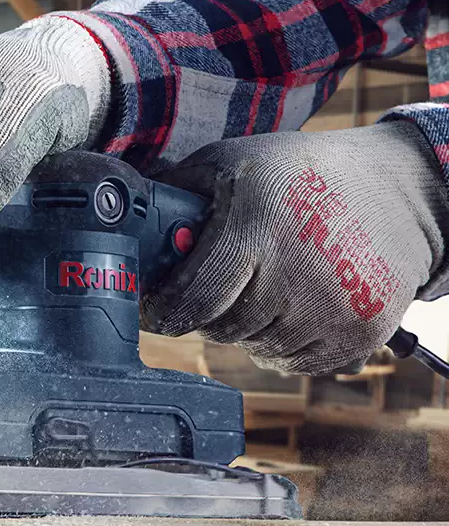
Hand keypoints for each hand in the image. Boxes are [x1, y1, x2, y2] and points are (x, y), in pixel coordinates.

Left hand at [142, 122, 448, 374]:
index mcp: (255, 227)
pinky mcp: (360, 337)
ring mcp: (332, 310)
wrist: (399, 193)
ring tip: (263, 287)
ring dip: (246, 329)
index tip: (156, 311)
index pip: (192, 298)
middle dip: (207, 312)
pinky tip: (293, 307)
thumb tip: (127, 220)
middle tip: (217, 286)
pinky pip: (294, 365)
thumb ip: (179, 192)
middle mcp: (294, 274)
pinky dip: (282, 345)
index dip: (165, 311)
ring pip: (255, 349)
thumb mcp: (232, 160)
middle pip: (220, 328)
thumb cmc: (300, 175)